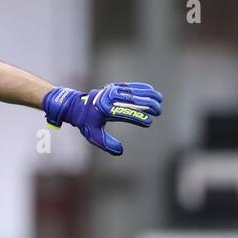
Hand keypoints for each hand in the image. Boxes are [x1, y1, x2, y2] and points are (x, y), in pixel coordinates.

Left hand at [42, 82, 162, 154]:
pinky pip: (131, 86)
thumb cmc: (87, 123)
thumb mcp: (94, 135)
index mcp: (103, 110)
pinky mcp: (114, 87)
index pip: (123, 113)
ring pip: (133, 91)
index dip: (137, 117)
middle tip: (159, 112)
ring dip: (148, 95)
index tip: (149, 121)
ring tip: (160, 100)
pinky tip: (153, 91)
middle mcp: (108, 98)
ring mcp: (112, 90)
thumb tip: (120, 151)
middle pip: (131, 100)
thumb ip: (107, 144)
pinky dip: (142, 88)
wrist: (77, 106)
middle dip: (147, 105)